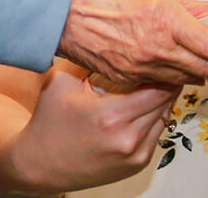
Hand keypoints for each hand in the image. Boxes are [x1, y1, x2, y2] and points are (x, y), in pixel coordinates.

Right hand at [6, 64, 180, 192]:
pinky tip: (138, 106)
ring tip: (148, 84)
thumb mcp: (63, 80)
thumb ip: (93, 60)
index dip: (163, 71)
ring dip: (160, 100)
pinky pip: (156, 133)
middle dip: (164, 82)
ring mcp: (136, 155)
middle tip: (158, 66)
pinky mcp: (138, 164)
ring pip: (165, 117)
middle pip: (166, 102)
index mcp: (112, 115)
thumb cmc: (49, 121)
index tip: (158, 58)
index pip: (159, 88)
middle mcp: (128, 138)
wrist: (41, 164)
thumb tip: (119, 42)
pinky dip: (152, 117)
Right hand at [58, 0, 207, 88]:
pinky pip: (159, 82)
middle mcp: (157, 49)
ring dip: (200, 70)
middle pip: (207, 70)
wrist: (53, 10)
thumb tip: (202, 11)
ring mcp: (140, 69)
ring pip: (185, 79)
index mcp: (165, 20)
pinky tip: (172, 61)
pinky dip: (172, 74)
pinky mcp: (125, 79)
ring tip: (205, 58)